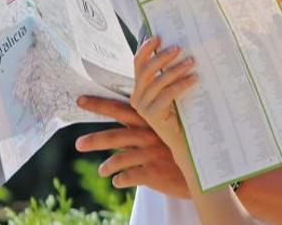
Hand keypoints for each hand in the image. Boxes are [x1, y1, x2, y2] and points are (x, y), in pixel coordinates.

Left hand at [74, 95, 188, 197]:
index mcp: (150, 120)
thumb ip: (151, 119)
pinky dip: (122, 179)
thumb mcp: (171, 125)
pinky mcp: (154, 172)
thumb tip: (130, 110)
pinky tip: (118, 182)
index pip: (121, 108)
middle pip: (116, 135)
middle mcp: (149, 135)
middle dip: (95, 139)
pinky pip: (131, 176)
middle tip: (78, 144)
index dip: (100, 103)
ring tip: (101, 172)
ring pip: (120, 158)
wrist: (204, 164)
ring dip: (107, 166)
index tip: (80, 100)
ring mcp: (151, 154)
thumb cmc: (185, 141)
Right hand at [129, 37, 197, 158]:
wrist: (186, 141)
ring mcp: (143, 107)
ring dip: (175, 69)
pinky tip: (194, 79)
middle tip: (179, 48)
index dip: (146, 48)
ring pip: (157, 81)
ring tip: (192, 62)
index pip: (138, 63)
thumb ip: (171, 74)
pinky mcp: (152, 116)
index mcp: (140, 88)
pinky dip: (181, 84)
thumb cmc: (183, 112)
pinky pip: (167, 94)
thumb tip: (182, 47)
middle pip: (146, 70)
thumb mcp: (175, 89)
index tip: (158, 36)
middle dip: (162, 56)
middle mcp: (137, 97)